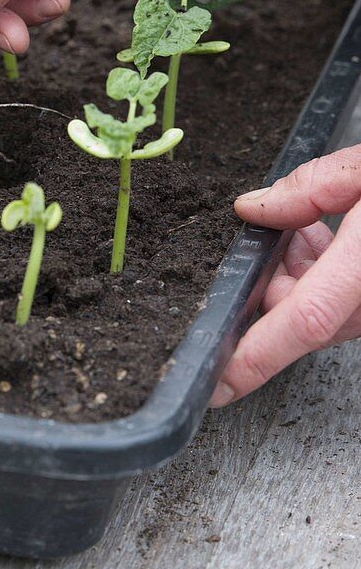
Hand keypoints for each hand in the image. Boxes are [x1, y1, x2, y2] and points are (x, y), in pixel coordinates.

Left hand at [211, 145, 360, 406]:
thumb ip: (313, 186)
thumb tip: (255, 208)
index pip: (308, 319)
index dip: (258, 356)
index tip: (220, 382)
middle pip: (310, 312)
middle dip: (279, 279)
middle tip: (281, 232)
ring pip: (329, 310)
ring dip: (304, 273)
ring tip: (317, 225)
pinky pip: (350, 303)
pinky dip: (328, 274)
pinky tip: (332, 237)